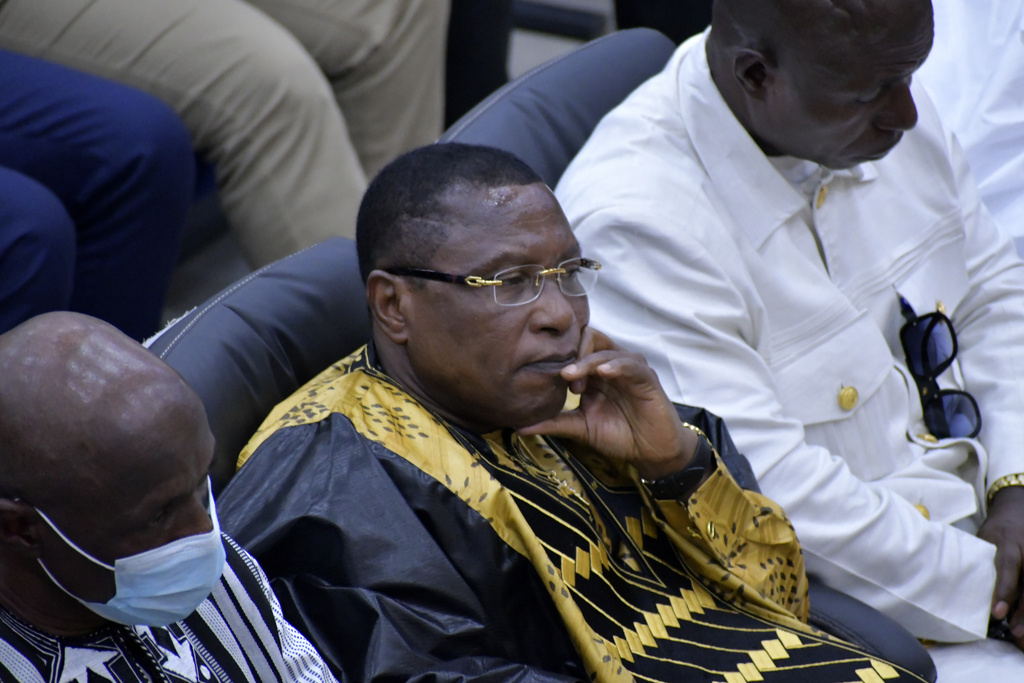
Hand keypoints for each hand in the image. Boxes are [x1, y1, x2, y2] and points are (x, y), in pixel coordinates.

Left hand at [518, 328, 696, 479]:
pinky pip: (631, 363)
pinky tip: (604, 373)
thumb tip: (519, 427)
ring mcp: (629, 368)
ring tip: (577, 380)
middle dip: (573, 355)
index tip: (552, 381)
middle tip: (566, 379)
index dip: (560, 360)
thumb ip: (554, 423)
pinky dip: (616, 365)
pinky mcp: (646, 376)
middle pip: (589, 338)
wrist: (651, 452)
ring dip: (589, 361)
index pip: (574, 348)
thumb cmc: (619, 435)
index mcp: (593, 373)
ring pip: (607, 349)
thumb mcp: (581, 428)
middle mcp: (610, 365)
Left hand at [979, 486, 1023, 648]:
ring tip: (1022, 636)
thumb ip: (976, 560)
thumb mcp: (984, 539)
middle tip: (1015, 634)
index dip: (1003, 592)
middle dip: (1023, 613)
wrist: (1019, 511)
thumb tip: (950, 583)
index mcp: (1009, 544)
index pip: (1007, 569)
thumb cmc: (996, 531)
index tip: (997, 613)